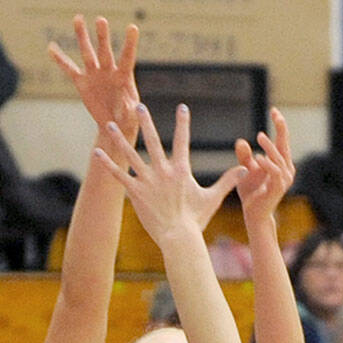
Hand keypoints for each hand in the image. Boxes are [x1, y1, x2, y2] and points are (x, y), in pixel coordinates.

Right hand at [49, 15, 139, 155]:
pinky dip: (60, 60)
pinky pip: (69, 69)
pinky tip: (51, 47)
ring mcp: (94, 75)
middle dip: (102, 36)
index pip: (127, 57)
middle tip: (101, 19)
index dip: (130, 44)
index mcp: (124, 77)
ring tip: (78, 18)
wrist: (114, 124)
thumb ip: (130, 109)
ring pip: (87, 53)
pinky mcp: (82, 83)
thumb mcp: (131, 116)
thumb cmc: (128, 119)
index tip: (132, 27)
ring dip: (82, 37)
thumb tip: (131, 106)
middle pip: (104, 51)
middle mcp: (109, 71)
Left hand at [93, 103, 243, 243]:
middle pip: (152, 141)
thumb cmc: (196, 219)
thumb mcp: (213, 198)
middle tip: (138, 105)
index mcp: (181, 170)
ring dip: (120, 139)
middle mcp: (163, 171)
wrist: (179, 238)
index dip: (183, 123)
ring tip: (110, 124)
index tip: (182, 107)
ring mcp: (148, 181)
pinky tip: (97, 152)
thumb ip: (228, 181)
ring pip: (131, 154)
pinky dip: (108, 164)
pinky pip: (119, 175)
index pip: (183, 141)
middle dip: (145, 121)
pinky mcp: (135, 192)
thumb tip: (245, 169)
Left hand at [235, 107, 295, 225]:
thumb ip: (245, 157)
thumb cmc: (252, 193)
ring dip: (269, 146)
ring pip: (279, 157)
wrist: (254, 214)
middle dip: (281, 128)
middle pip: (285, 144)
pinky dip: (267, 164)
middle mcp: (286, 169)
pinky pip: (274, 172)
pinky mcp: (278, 188)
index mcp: (281, 163)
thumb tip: (240, 141)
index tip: (274, 110)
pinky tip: (258, 157)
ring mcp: (284, 179)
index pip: (282, 140)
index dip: (280, 125)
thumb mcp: (246, 170)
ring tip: (259, 135)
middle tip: (274, 113)